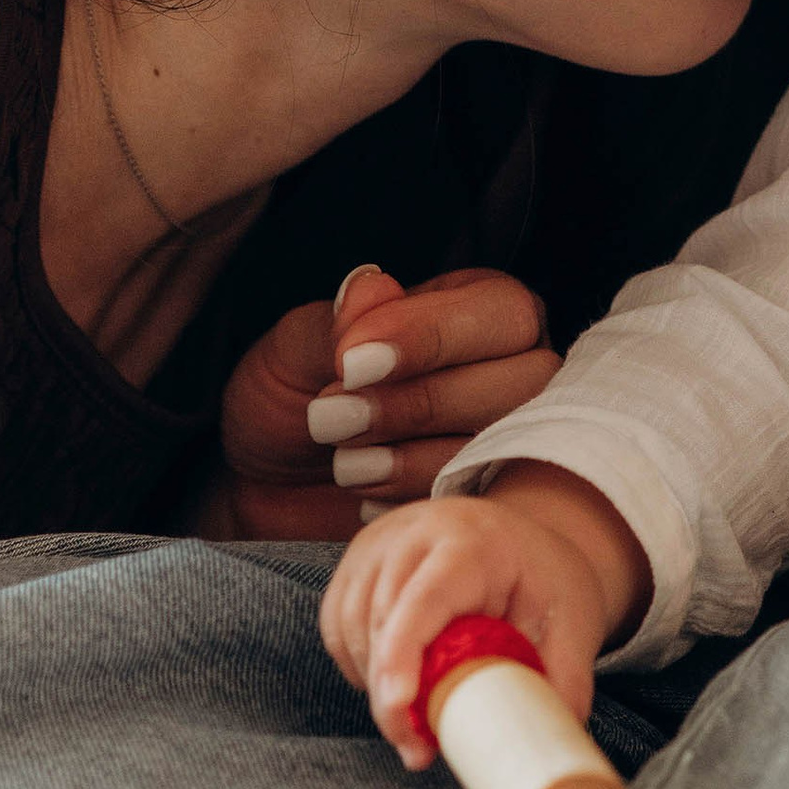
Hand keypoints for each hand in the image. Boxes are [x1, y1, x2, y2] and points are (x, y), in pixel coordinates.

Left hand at [215, 262, 561, 539]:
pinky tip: (364, 496)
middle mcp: (509, 367)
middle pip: (525, 379)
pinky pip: (483, 501)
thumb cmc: (286, 400)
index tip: (351, 362)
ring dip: (415, 455)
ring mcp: (503, 437)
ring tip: (343, 463)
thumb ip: (337, 323)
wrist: (262, 488)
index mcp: (475, 308)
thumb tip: (374, 287)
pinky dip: (416, 498)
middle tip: (332, 417)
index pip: (501, 310)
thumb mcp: (293, 352)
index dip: (432, 335)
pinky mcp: (482, 497)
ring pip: (506, 442)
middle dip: (422, 401)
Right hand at [320, 468, 644, 749]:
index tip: (399, 704)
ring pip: (352, 623)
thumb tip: (551, 740)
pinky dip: (358, 664)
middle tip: (418, 748)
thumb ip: (565, 679)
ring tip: (413, 724)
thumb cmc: (544, 580)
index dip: (404, 651)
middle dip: (391, 693)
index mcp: (472, 542)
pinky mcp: (357, 564)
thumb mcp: (573, 620)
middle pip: (381, 616)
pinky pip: (338, 624)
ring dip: (374, 683)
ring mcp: (378, 544)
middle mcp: (414, 533)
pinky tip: (393, 685)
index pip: (426, 595)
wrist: (521, 538)